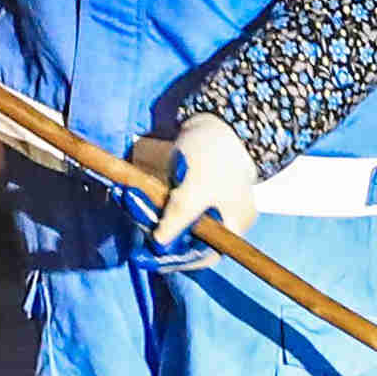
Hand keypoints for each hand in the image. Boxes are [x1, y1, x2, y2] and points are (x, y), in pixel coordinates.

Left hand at [149, 114, 265, 246]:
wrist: (218, 116)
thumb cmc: (213, 155)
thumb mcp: (194, 191)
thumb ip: (177, 219)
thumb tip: (159, 243)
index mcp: (235, 223)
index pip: (206, 254)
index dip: (179, 259)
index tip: (151, 255)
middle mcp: (227, 216)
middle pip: (193, 238)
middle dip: (166, 235)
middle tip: (142, 230)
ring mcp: (214, 200)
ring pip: (184, 220)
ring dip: (161, 217)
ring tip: (141, 213)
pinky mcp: (201, 185)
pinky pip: (180, 202)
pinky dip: (164, 202)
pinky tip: (148, 198)